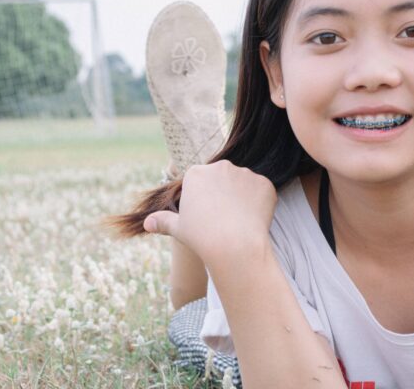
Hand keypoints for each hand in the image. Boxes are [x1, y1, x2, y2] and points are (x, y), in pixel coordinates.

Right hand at [143, 160, 277, 269]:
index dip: (205, 199)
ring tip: (239, 221)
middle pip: (223, 178)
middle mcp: (221, 166)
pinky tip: (254, 219)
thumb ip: (163, 221)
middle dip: (224, 194)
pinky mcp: (264, 183)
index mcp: (196, 173)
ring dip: (243, 197)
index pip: (202, 181)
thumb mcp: (179, 228)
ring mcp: (244, 173)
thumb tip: (148, 223)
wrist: (234, 246)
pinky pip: (262, 191)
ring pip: (244, 184)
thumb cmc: (202, 237)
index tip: (208, 216)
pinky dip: (260, 203)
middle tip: (225, 219)